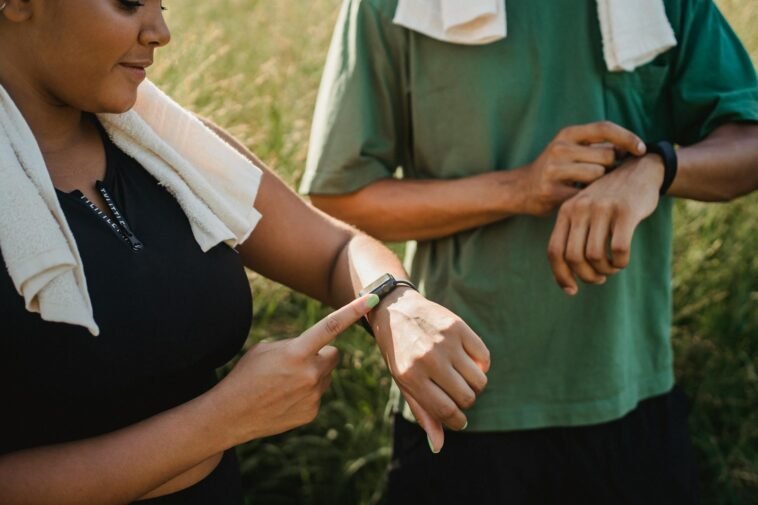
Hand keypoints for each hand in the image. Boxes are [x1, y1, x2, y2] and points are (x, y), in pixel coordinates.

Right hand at [211, 294, 378, 444]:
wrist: (231, 414)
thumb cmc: (247, 375)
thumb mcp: (266, 349)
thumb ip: (297, 344)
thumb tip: (321, 349)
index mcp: (297, 351)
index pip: (331, 326)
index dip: (353, 311)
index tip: (373, 299)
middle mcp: (310, 373)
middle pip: (334, 354)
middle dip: (321, 354)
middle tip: (296, 362)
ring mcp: (313, 395)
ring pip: (326, 375)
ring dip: (312, 375)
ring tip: (284, 383)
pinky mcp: (312, 411)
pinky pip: (318, 394)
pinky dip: (306, 394)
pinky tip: (284, 399)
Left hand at [369, 288, 490, 452]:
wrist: (396, 311)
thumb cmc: (400, 353)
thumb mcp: (404, 383)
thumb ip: (423, 413)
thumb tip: (438, 447)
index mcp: (412, 377)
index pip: (447, 411)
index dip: (458, 421)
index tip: (459, 419)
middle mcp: (429, 359)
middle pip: (466, 397)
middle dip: (466, 401)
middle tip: (456, 392)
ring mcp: (445, 342)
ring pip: (479, 380)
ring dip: (475, 384)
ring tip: (462, 377)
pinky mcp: (458, 327)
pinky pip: (484, 357)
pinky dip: (481, 364)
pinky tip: (469, 361)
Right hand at [519, 121, 646, 215]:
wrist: (520, 189)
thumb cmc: (555, 168)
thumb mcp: (571, 149)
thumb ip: (597, 146)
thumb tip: (632, 148)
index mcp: (567, 134)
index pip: (604, 128)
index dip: (627, 137)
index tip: (641, 149)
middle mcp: (559, 148)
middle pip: (607, 156)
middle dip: (612, 167)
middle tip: (603, 175)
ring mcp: (553, 169)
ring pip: (598, 175)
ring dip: (600, 184)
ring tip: (588, 186)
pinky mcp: (551, 190)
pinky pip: (585, 194)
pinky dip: (588, 198)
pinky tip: (580, 197)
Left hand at [547, 154, 664, 293]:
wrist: (639, 170)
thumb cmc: (610, 201)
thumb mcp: (585, 212)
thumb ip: (574, 237)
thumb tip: (568, 278)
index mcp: (566, 211)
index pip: (554, 251)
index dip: (560, 275)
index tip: (571, 290)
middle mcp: (580, 209)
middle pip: (574, 258)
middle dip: (587, 276)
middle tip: (599, 278)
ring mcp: (602, 209)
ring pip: (595, 256)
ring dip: (605, 270)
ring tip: (612, 268)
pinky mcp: (626, 211)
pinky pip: (619, 250)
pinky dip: (620, 263)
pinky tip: (622, 261)